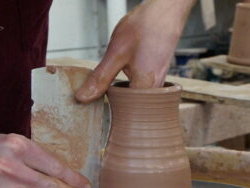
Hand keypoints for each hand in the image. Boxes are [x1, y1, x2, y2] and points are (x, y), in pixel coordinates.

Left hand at [75, 0, 195, 102]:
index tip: (95, 104)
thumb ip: (100, 79)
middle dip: (116, 104)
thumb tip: (82, 98)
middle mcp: (156, 92)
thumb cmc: (145, 28)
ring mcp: (159, 84)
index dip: (108, 110)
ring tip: (114, 80)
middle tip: (101, 92)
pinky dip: (131, 84)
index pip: (124, 115)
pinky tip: (125, 72)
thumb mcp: (115, 54)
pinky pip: (142, 88)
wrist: (166, 10)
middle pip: (132, 110)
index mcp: (145, 91)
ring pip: (137, 99)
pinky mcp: (158, 75)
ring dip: (123, 94)